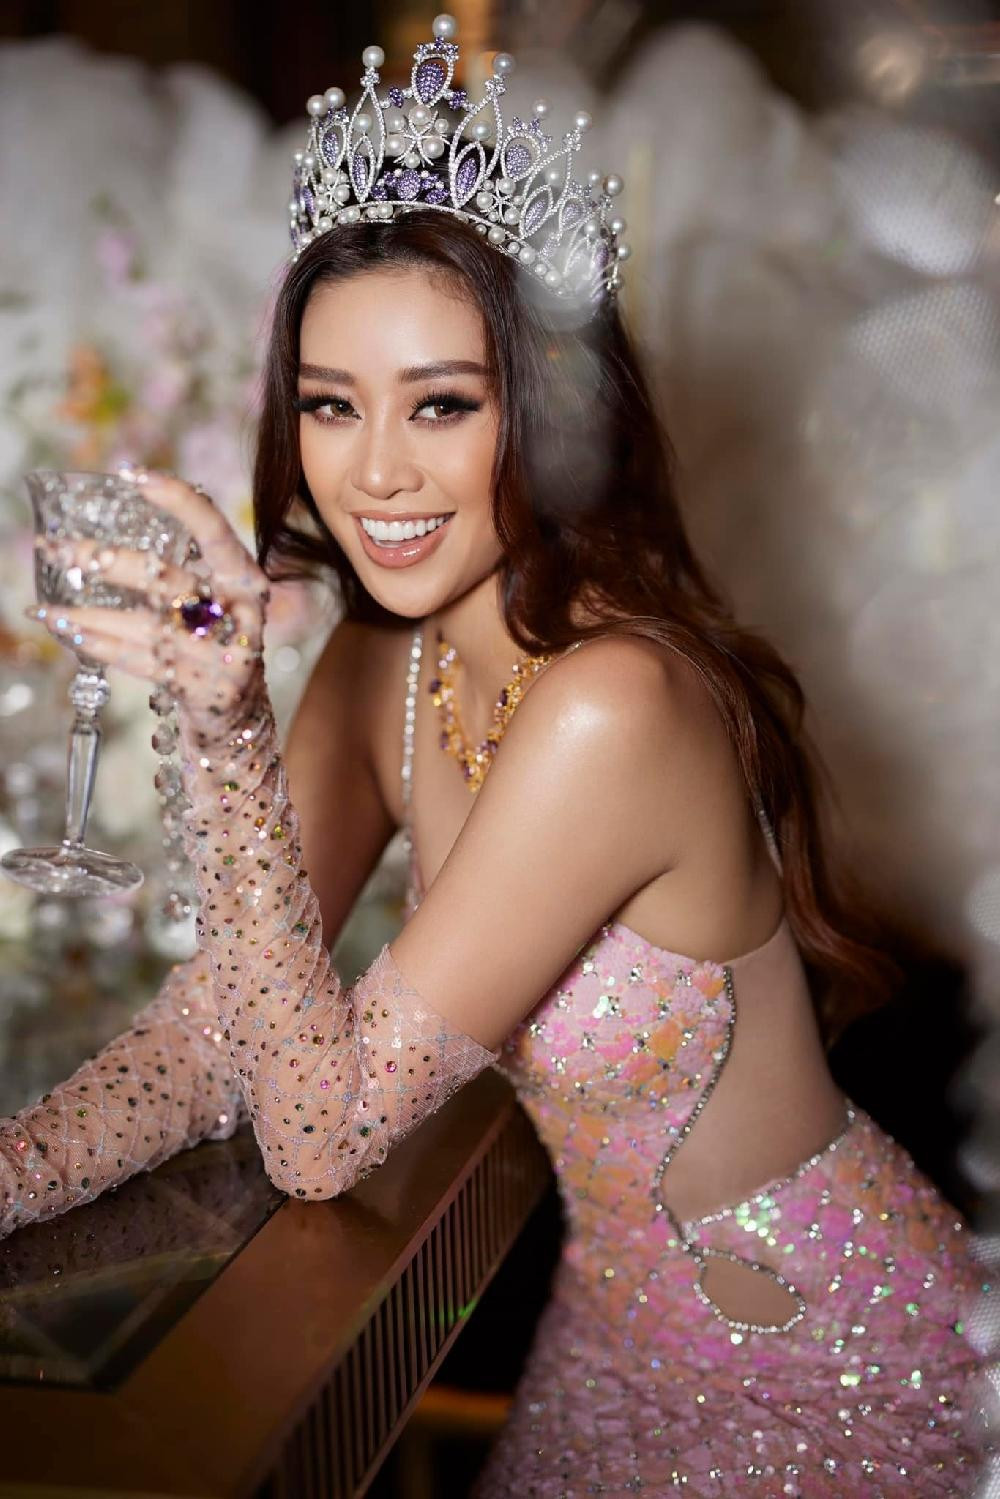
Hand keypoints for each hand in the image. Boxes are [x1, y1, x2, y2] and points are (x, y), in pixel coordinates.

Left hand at [27, 471, 271, 729]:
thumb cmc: (217, 640)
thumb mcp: (214, 599)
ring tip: (46, 611)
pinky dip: (102, 646)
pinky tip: (71, 634)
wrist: (242, 710)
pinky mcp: (203, 689)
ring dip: (89, 618)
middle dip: (104, 561)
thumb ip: (179, 571)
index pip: (213, 529)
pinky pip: (140, 662)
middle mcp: (238, 614)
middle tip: (56, 548)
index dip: (176, 500)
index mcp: (244, 580)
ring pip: (145, 627)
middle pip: (165, 579)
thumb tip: (105, 540)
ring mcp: (222, 655)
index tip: (131, 476)